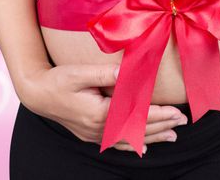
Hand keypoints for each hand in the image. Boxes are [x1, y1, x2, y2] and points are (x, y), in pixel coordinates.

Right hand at [21, 63, 187, 153]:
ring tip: (172, 136)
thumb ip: (106, 74)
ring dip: (153, 137)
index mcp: (100, 113)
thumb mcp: (81, 73)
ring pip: (130, 139)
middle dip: (163, 126)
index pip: (138, 116)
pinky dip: (132, 145)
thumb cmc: (58, 80)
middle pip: (138, 129)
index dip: (160, 115)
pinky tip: (143, 148)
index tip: (178, 113)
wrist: (36, 93)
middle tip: (183, 122)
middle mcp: (99, 128)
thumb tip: (129, 72)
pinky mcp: (91, 134)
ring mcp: (94, 134)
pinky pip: (116, 143)